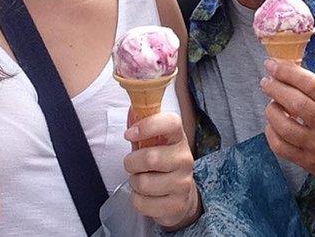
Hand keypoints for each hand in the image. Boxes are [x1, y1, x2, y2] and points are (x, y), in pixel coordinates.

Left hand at [122, 110, 200, 229]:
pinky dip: (137, 200)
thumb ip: (142, 127)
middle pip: (150, 158)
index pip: (171, 123)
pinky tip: (147, 196)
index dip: (148, 126)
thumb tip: (131, 109)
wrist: (181, 195)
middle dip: (131, 163)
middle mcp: (185, 159)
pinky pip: (142, 203)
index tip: (129, 134)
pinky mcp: (177, 204)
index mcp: (178, 138)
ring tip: (142, 181)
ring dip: (134, 183)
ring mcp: (183, 183)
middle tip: (133, 165)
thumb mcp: (154, 143)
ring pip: (143, 183)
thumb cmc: (161, 163)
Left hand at [260, 58, 314, 190]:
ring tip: (271, 104)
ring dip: (271, 110)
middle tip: (266, 82)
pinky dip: (270, 131)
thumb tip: (289, 72)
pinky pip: (279, 146)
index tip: (272, 65)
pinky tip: (272, 124)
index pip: (311, 84)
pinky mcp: (307, 162)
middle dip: (275, 88)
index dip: (287, 72)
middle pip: (296, 103)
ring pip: (283, 125)